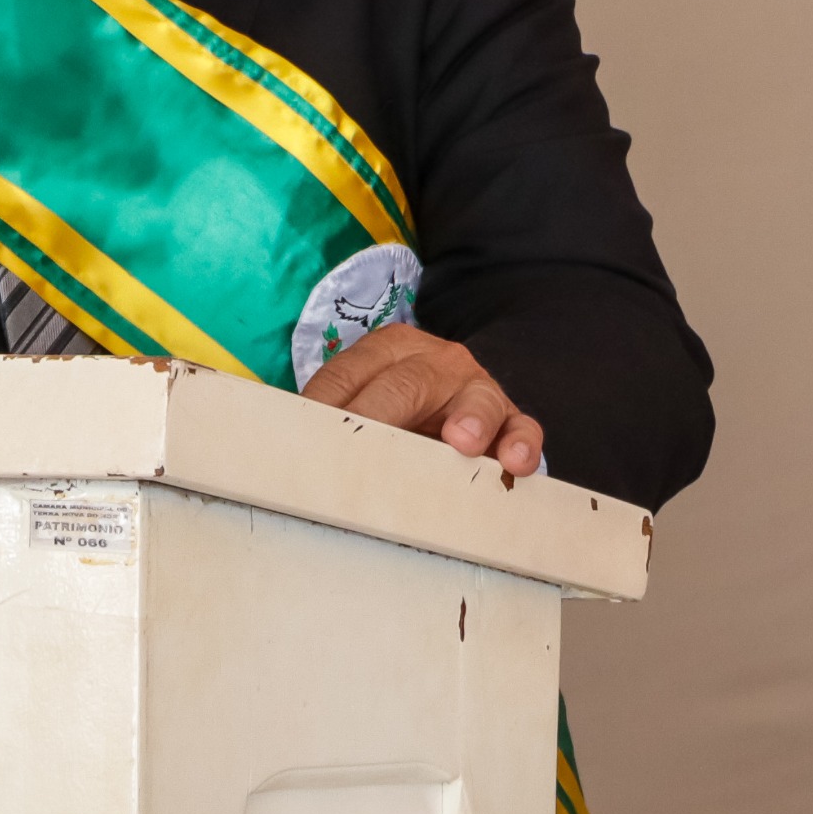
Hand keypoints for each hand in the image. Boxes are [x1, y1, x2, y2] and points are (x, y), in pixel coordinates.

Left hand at [300, 325, 544, 478]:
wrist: (456, 405)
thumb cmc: (398, 415)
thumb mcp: (364, 405)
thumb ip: (335, 421)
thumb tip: (291, 459)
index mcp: (386, 350)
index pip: (347, 376)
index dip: (324, 411)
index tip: (305, 447)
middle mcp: (434, 360)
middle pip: (406, 384)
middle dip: (385, 413)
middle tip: (366, 446)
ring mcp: (476, 389)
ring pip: (475, 397)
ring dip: (469, 418)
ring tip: (462, 441)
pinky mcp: (510, 420)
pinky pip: (522, 427)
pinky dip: (520, 444)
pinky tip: (514, 462)